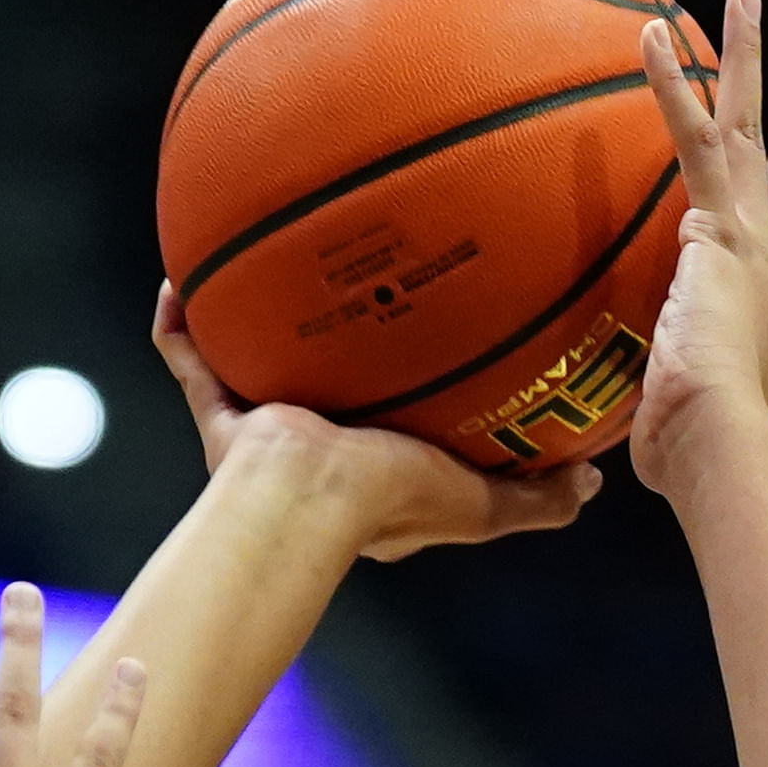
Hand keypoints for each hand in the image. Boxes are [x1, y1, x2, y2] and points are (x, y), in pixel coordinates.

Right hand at [149, 285, 599, 558]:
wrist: (306, 501)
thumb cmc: (389, 503)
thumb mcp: (480, 505)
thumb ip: (534, 500)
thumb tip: (588, 483)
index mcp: (368, 473)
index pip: (392, 427)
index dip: (405, 393)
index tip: (428, 346)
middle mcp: (313, 449)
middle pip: (319, 384)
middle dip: (328, 345)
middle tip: (351, 285)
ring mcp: (263, 432)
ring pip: (251, 366)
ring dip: (249, 320)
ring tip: (261, 261)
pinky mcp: (224, 415)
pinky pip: (190, 359)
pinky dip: (179, 324)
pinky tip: (179, 278)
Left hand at [631, 0, 767, 509]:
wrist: (720, 447)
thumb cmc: (696, 462)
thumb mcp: (678, 432)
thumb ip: (658, 419)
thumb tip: (612, 457)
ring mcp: (756, 241)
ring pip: (749, 129)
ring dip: (747, 56)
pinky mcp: (719, 228)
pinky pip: (690, 136)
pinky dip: (670, 82)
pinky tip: (650, 32)